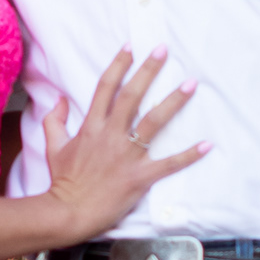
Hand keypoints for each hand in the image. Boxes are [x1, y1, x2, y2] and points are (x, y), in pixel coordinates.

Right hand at [42, 49, 207, 244]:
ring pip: (153, 122)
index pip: (106, 88)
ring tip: (190, 84)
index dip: (118, 65)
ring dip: (173, 102)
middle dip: (148, 71)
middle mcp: (111, 136)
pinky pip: (168, 164)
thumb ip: (55, 121)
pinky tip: (206, 144)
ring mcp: (127, 156)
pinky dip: (188, 155)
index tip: (131, 47)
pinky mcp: (140, 177)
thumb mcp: (53, 148)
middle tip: (163, 50)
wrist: (68, 212)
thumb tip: (60, 101)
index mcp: (91, 127)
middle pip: (132, 96)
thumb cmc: (63, 182)